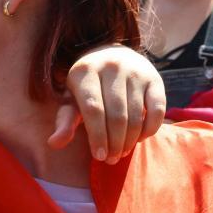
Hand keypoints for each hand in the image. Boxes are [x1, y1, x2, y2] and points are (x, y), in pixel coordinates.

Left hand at [49, 44, 165, 163]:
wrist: (112, 54)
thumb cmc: (88, 86)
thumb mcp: (72, 99)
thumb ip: (64, 121)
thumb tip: (54, 144)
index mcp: (84, 71)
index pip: (93, 110)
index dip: (97, 136)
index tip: (98, 156)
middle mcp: (111, 67)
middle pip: (116, 116)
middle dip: (114, 143)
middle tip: (111, 159)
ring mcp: (135, 71)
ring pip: (136, 115)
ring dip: (130, 140)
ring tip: (122, 152)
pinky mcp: (154, 78)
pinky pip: (157, 110)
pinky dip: (150, 129)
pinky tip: (140, 138)